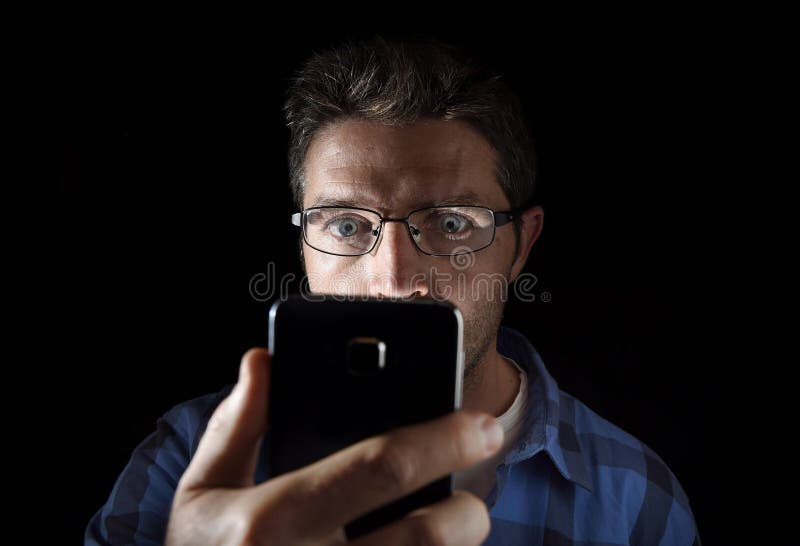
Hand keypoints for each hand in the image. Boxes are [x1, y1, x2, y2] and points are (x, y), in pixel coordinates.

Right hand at [165, 348, 503, 545]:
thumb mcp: (200, 494)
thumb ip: (235, 427)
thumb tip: (262, 361)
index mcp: (270, 522)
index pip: (379, 467)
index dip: (441, 441)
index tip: (480, 425)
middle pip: (425, 536)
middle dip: (468, 511)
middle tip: (471, 500)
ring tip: (447, 528)